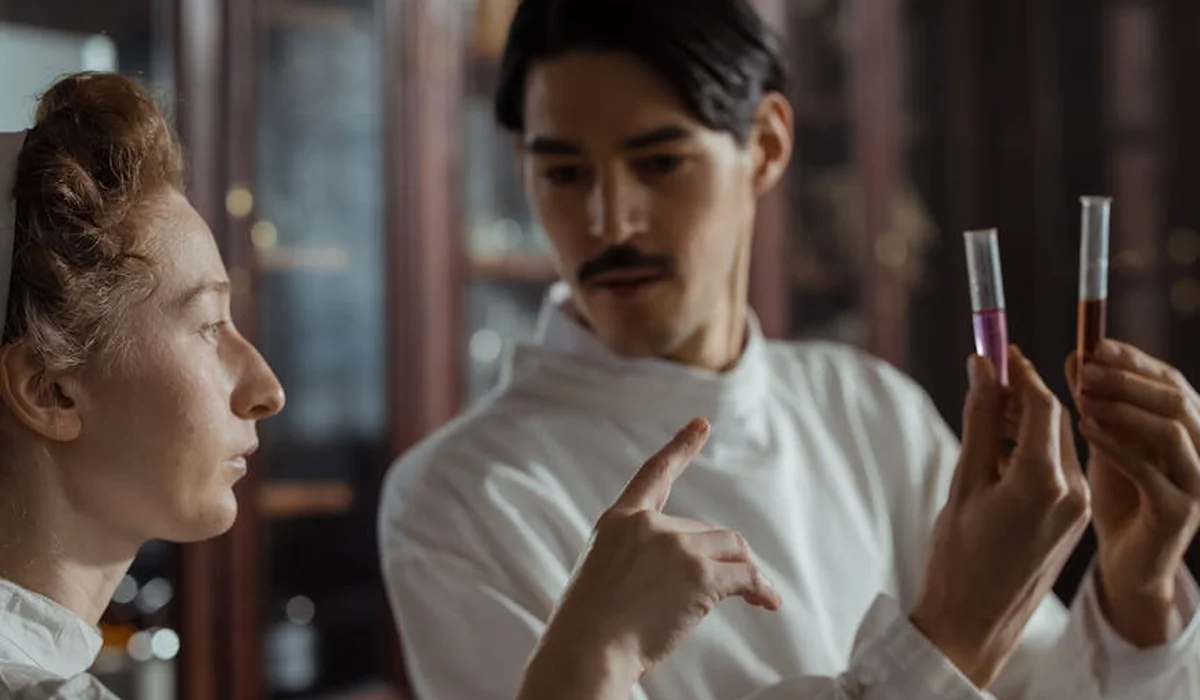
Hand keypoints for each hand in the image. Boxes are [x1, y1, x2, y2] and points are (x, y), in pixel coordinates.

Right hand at [517, 418, 781, 699]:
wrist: (587, 651)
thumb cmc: (590, 627)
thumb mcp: (603, 574)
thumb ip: (638, 558)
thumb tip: (692, 571)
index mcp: (618, 521)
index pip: (654, 474)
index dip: (680, 447)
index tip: (701, 424)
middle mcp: (649, 525)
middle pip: (703, 530)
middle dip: (714, 560)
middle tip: (723, 594)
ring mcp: (675, 547)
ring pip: (730, 548)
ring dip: (744, 570)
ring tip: (757, 597)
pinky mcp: (699, 574)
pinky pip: (744, 575)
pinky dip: (760, 589)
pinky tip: (768, 602)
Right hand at [910, 347, 1089, 688]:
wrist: (975, 622)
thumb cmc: (958, 556)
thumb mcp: (963, 483)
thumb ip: (978, 422)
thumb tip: (984, 369)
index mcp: (1041, 482)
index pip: (1040, 404)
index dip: (1018, 371)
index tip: (994, 351)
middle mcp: (1072, 492)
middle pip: (1052, 419)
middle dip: (1019, 393)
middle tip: (983, 378)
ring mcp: (1077, 508)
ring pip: (1055, 442)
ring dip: (1023, 420)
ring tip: (982, 417)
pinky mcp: (1074, 519)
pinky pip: (1057, 467)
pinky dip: (1031, 449)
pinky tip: (998, 451)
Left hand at [1066, 340, 1199, 646]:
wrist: (1127, 561)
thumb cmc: (1119, 494)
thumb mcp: (1108, 439)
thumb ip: (1099, 402)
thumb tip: (1079, 355)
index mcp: (1190, 429)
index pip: (1171, 381)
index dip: (1135, 360)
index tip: (1095, 344)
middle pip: (1176, 400)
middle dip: (1128, 380)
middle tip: (1085, 370)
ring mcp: (1197, 484)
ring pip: (1170, 431)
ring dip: (1124, 408)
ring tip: (1082, 396)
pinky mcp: (1180, 513)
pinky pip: (1151, 472)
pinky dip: (1118, 445)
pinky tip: (1086, 430)